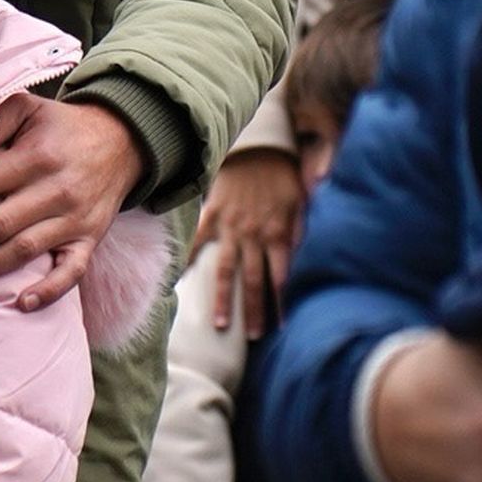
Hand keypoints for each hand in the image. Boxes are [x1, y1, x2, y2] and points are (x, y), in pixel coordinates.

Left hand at [0, 93, 147, 310]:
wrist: (121, 140)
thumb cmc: (61, 127)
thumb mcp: (29, 108)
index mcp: (37, 156)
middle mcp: (56, 190)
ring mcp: (74, 219)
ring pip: (24, 250)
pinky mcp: (90, 239)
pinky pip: (72, 271)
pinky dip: (49, 291)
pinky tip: (22, 304)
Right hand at [192, 149, 304, 338]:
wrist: (256, 145)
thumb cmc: (283, 174)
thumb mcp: (301, 201)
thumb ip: (300, 231)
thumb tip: (302, 258)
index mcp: (277, 233)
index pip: (280, 277)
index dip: (280, 303)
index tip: (280, 326)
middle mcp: (253, 235)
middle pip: (253, 280)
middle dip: (253, 311)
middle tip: (252, 336)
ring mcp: (230, 227)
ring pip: (225, 269)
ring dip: (224, 298)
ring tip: (220, 324)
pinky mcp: (213, 215)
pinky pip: (199, 240)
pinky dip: (188, 259)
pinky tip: (180, 281)